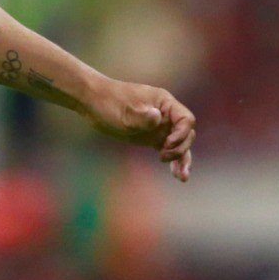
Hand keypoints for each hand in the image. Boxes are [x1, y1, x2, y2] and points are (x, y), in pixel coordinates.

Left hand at [81, 81, 195, 181]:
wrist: (92, 102)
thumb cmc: (109, 102)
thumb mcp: (125, 111)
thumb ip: (142, 117)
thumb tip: (157, 117)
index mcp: (164, 102)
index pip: (186, 119)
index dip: (181, 134)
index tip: (166, 143)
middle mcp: (166, 114)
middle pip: (186, 133)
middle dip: (180, 148)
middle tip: (162, 157)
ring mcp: (159, 126)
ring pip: (179, 144)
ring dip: (182, 159)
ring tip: (181, 177)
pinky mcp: (151, 136)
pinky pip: (168, 148)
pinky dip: (173, 160)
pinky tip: (176, 174)